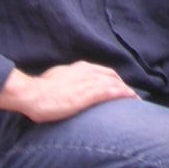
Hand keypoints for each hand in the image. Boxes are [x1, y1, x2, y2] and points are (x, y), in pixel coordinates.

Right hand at [0, 61, 137, 122]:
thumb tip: (69, 85)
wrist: (32, 94)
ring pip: (114, 83)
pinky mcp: (88, 94)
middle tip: (131, 96)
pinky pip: (111, 92)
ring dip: (127, 91)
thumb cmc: (39, 90)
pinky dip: (123, 94)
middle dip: (123, 85)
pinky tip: (131, 99)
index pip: (103, 72)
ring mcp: (88, 82)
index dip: (114, 80)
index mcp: (79, 67)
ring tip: (136, 100)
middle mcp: (87, 71)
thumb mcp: (56, 78)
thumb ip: (67, 79)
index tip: (120, 87)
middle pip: (112, 76)